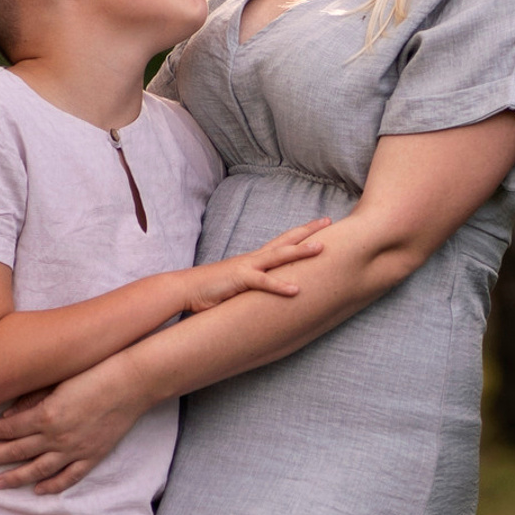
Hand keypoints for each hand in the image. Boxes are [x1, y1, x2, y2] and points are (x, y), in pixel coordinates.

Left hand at [0, 356, 148, 493]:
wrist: (131, 384)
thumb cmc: (94, 374)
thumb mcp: (57, 382)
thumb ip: (31, 400)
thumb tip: (7, 417)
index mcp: (46, 414)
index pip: (9, 429)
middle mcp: (57, 436)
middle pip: (17, 451)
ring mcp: (75, 449)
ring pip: (39, 469)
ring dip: (15, 477)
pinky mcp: (93, 456)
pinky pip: (69, 477)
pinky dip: (53, 486)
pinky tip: (38, 491)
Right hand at [181, 218, 329, 312]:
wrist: (185, 289)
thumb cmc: (210, 290)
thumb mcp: (238, 286)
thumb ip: (254, 286)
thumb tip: (267, 292)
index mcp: (254, 259)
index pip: (281, 241)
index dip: (301, 233)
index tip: (320, 225)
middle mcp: (253, 258)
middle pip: (285, 240)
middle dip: (308, 231)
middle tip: (329, 221)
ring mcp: (247, 267)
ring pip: (279, 256)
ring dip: (301, 252)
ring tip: (322, 249)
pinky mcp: (239, 280)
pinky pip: (263, 282)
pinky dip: (280, 285)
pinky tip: (296, 290)